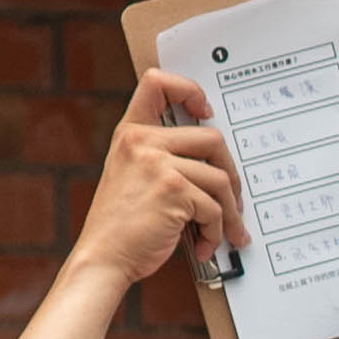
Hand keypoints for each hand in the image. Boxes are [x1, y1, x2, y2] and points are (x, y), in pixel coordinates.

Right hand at [72, 71, 248, 294]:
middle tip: (234, 198)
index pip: (157, 82)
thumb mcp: (132, 175)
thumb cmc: (122, 224)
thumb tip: (214, 160)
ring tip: (226, 231)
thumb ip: (160, 156)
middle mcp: (142, 141)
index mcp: (132, 133)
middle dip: (231, 173)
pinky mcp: (173, 190)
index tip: (205, 112)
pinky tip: (206, 245)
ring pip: (220, 179)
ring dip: (230, 211)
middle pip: (212, 138)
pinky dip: (217, 231)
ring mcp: (157, 164)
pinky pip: (215, 208)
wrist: (104, 256)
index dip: (188, 89)